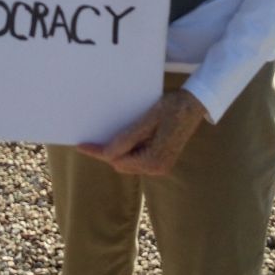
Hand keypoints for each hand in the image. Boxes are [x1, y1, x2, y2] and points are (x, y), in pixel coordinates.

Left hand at [79, 89, 207, 176]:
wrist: (194, 105)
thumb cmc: (172, 108)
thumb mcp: (147, 120)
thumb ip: (128, 139)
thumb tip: (107, 154)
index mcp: (153, 160)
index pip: (116, 160)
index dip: (97, 152)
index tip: (81, 145)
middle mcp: (157, 168)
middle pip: (121, 164)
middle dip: (108, 152)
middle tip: (93, 137)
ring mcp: (160, 166)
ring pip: (128, 162)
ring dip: (118, 150)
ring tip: (110, 133)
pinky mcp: (161, 160)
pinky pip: (137, 158)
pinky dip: (128, 149)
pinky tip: (125, 136)